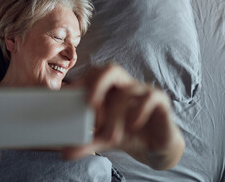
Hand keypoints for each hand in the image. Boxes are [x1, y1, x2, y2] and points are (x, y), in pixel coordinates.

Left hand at [63, 64, 184, 169]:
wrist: (154, 146)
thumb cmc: (127, 134)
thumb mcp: (103, 139)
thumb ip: (85, 143)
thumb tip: (64, 153)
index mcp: (109, 90)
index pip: (94, 75)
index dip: (82, 82)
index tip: (69, 95)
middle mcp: (125, 85)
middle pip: (111, 69)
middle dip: (98, 83)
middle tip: (89, 103)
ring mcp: (143, 91)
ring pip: (128, 91)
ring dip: (116, 114)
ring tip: (111, 135)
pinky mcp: (160, 100)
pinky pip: (150, 97)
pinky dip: (140, 110)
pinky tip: (132, 125)